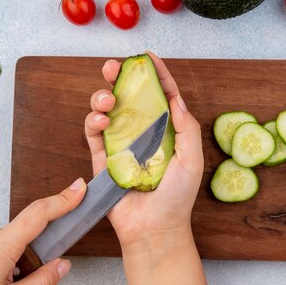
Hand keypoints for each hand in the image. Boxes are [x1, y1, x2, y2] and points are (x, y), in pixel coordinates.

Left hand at [0, 178, 86, 284]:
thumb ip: (45, 281)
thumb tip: (62, 265)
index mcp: (0, 244)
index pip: (38, 214)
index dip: (62, 200)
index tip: (79, 188)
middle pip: (28, 243)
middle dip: (34, 271)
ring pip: (13, 258)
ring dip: (18, 283)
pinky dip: (6, 283)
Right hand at [84, 53, 203, 253]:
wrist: (154, 228)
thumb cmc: (177, 198)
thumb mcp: (192, 160)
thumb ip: (187, 128)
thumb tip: (176, 98)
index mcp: (166, 131)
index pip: (161, 96)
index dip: (155, 75)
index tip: (147, 56)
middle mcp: (143, 134)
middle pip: (129, 98)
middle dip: (119, 78)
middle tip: (113, 66)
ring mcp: (121, 145)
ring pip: (107, 111)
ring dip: (102, 97)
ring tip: (107, 99)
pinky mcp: (103, 159)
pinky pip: (94, 134)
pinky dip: (93, 121)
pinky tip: (100, 118)